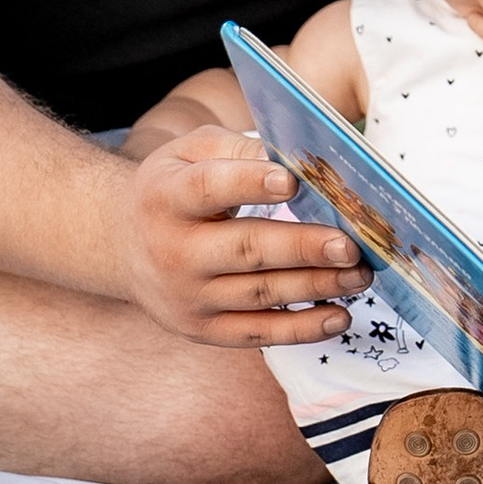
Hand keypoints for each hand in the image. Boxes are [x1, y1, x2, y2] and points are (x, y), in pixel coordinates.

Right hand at [114, 128, 368, 345]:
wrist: (122, 245)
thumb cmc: (174, 186)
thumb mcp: (191, 151)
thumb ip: (239, 149)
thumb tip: (299, 159)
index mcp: (165, 197)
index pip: (207, 189)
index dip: (249, 184)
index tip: (293, 179)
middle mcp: (173, 252)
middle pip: (245, 250)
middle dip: (302, 248)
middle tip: (350, 245)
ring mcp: (188, 298)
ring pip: (260, 295)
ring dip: (316, 286)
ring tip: (360, 274)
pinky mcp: (203, 330)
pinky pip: (258, 334)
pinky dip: (302, 329)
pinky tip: (340, 316)